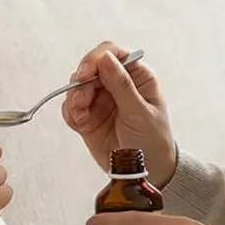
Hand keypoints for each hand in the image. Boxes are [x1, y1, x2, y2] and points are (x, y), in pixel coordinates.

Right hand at [62, 41, 176, 185]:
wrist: (147, 171)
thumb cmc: (153, 140)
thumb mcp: (140, 113)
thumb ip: (122, 86)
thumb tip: (106, 58)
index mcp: (137, 76)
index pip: (112, 53)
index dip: (96, 59)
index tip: (86, 73)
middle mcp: (117, 83)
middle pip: (90, 68)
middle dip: (81, 82)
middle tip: (81, 101)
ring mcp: (101, 99)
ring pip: (77, 86)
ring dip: (74, 98)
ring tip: (82, 115)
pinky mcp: (88, 116)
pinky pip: (71, 107)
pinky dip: (71, 113)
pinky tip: (80, 123)